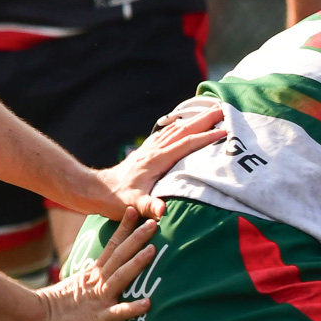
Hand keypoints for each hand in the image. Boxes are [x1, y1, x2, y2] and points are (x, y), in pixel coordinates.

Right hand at [31, 210, 160, 320]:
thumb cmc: (62, 306)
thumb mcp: (80, 285)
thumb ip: (95, 274)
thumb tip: (105, 262)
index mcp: (94, 273)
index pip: (112, 246)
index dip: (124, 229)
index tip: (134, 210)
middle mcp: (98, 282)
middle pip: (120, 256)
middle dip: (137, 239)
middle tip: (153, 223)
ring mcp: (100, 299)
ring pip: (121, 277)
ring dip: (137, 263)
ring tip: (153, 251)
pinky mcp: (100, 318)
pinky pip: (118, 312)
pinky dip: (132, 308)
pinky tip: (147, 303)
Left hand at [83, 104, 227, 219]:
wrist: (95, 190)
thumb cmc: (116, 200)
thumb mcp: (134, 205)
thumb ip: (149, 207)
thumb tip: (162, 212)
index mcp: (156, 160)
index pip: (187, 144)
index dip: (207, 138)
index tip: (226, 131)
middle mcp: (154, 150)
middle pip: (184, 130)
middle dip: (204, 119)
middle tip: (222, 108)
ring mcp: (149, 150)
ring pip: (176, 130)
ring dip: (194, 120)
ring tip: (210, 112)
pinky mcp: (146, 152)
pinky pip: (166, 134)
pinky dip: (179, 126)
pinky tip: (183, 124)